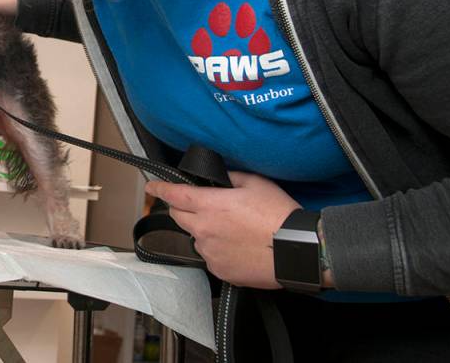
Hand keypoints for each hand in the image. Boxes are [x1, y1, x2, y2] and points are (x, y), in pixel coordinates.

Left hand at [145, 172, 299, 288]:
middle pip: (179, 216)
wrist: (297, 251)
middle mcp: (204, 231)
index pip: (174, 195)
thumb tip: (218, 179)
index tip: (151, 186)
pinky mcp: (221, 271)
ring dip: (203, 230)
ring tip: (232, 229)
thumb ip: (229, 177)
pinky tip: (238, 246)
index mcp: (210, 206)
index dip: (159, 189)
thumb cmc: (279, 216)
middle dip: (183, 208)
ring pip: (195, 238)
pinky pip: (210, 256)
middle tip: (201, 205)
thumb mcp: (255, 183)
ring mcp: (210, 253)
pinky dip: (217, 249)